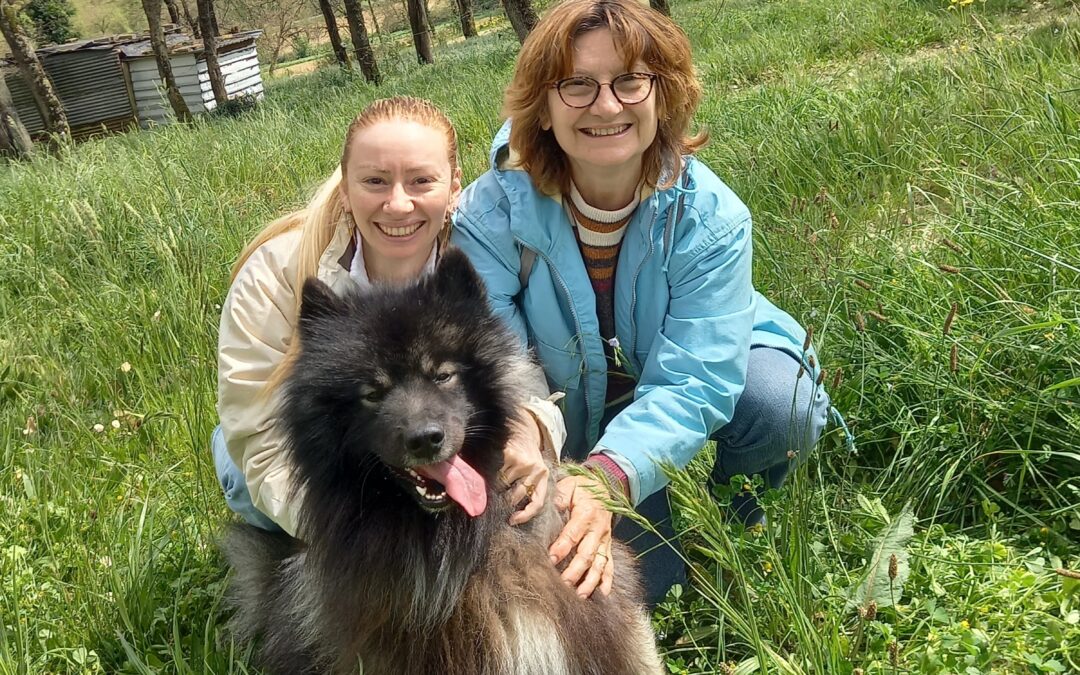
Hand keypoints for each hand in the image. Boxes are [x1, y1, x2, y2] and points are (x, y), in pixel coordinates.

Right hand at [500, 411, 548, 525]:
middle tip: (493, 503)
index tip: (511, 521)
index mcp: (545, 477)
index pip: (537, 503)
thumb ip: (529, 490)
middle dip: (503, 501)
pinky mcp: (509, 454)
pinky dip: (489, 475)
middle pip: (515, 496)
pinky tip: (488, 472)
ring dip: (494, 488)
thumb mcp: (535, 474)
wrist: (522, 431)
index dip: (525, 515)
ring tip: (489, 485)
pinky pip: (495, 473)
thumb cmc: (526, 458)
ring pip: (502, 485)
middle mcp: (537, 469)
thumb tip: (513, 517)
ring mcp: (523, 461)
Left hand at [548, 474, 614, 598]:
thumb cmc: (582, 488)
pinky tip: (603, 594)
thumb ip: (559, 498)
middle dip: (575, 571)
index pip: (572, 534)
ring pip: (599, 564)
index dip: (561, 548)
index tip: (550, 559)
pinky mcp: (608, 546)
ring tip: (580, 595)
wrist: (605, 486)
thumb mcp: (569, 485)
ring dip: (590, 581)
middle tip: (563, 584)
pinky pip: (610, 565)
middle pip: (587, 554)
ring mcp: (605, 540)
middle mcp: (598, 530)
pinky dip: (608, 580)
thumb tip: (545, 509)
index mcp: (586, 514)